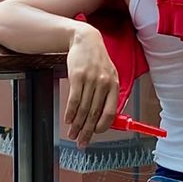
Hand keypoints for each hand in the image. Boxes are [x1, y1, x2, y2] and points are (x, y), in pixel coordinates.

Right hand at [64, 25, 118, 147]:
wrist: (86, 40)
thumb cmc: (97, 61)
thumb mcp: (108, 76)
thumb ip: (107, 95)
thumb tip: (103, 118)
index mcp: (114, 86)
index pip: (110, 112)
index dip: (102, 126)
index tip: (95, 134)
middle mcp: (104, 84)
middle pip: (94, 113)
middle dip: (86, 131)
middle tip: (81, 142)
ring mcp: (90, 80)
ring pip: (83, 109)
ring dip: (76, 125)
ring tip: (72, 135)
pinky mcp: (77, 76)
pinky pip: (74, 99)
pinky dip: (70, 112)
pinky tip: (68, 120)